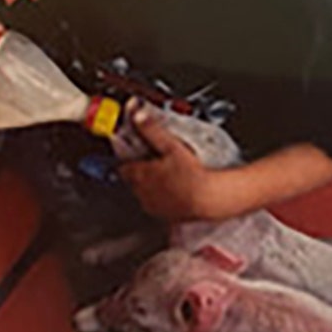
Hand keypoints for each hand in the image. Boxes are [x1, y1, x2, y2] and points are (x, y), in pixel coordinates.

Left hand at [118, 103, 217, 221]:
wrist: (208, 199)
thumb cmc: (192, 175)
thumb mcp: (171, 146)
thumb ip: (152, 130)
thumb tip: (138, 116)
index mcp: (140, 174)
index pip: (122, 165)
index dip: (128, 158)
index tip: (134, 153)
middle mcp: (142, 192)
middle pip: (132, 179)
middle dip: (139, 170)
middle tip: (153, 161)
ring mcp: (151, 205)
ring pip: (142, 192)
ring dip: (149, 184)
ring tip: (164, 175)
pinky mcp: (163, 215)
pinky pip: (155, 204)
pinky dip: (159, 196)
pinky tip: (171, 189)